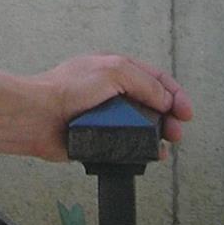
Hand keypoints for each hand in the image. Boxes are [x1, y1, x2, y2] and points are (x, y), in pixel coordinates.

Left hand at [0, 54, 192, 161]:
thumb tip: (166, 100)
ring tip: (166, 144)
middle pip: (152, 104)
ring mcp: (106, 116)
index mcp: (115, 69)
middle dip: (169, 116)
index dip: (174, 94)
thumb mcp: (113, 72)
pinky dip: (141, 151)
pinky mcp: (99, 138)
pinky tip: (150, 155)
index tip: (186, 112)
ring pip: (141, 126)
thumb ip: (145, 84)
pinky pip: (127, 146)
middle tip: (177, 131)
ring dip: (158, 135)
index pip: (154, 78)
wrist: (37, 116)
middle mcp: (112, 91)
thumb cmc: (66, 89)